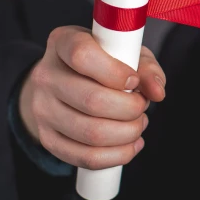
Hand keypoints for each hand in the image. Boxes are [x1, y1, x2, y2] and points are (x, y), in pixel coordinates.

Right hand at [19, 26, 166, 169]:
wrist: (63, 82)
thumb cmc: (103, 62)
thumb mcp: (126, 52)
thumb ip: (146, 67)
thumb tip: (157, 91)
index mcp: (63, 43)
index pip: (82, 55)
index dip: (115, 72)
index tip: (133, 81)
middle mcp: (46, 75)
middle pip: (91, 100)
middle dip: (130, 108)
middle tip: (142, 106)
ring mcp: (42, 109)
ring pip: (90, 133)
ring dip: (127, 133)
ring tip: (138, 123)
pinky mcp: (48, 138)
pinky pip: (85, 157)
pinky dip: (117, 155)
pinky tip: (131, 144)